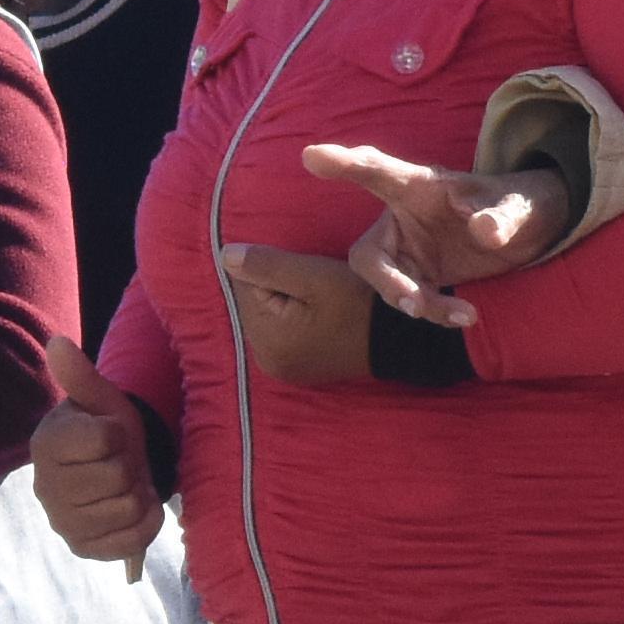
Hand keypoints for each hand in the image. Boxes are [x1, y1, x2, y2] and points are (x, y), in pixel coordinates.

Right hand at [33, 338, 160, 568]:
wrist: (116, 468)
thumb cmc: (108, 428)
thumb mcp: (102, 399)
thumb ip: (81, 375)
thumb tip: (57, 343)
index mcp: (46, 445)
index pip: (106, 439)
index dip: (119, 434)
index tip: (111, 435)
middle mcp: (44, 488)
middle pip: (119, 478)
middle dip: (130, 466)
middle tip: (120, 462)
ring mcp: (62, 523)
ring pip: (127, 510)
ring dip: (139, 495)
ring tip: (125, 485)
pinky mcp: (82, 549)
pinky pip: (130, 542)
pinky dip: (144, 525)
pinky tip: (132, 510)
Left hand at [221, 243, 373, 385]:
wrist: (399, 338)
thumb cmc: (357, 303)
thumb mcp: (313, 277)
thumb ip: (267, 265)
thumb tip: (224, 255)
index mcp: (266, 340)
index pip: (246, 285)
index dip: (274, 270)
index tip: (308, 277)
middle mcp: (266, 360)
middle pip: (254, 303)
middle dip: (278, 287)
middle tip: (317, 290)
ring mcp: (280, 368)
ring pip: (268, 315)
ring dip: (286, 302)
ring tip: (321, 303)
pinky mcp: (295, 368)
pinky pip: (281, 331)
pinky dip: (294, 318)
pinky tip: (319, 317)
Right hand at [308, 144, 571, 327]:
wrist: (533, 230)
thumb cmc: (520, 203)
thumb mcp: (520, 205)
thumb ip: (502, 215)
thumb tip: (483, 231)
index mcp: (419, 185)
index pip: (376, 170)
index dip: (344, 164)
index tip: (312, 156)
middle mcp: (403, 217)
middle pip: (369, 253)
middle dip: (386, 280)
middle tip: (411, 302)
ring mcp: (409, 251)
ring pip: (388, 285)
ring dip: (418, 303)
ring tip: (463, 314)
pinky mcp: (422, 277)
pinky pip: (413, 301)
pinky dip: (435, 312)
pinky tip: (466, 316)